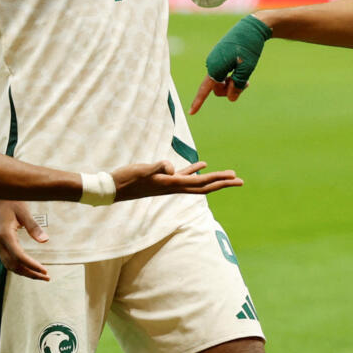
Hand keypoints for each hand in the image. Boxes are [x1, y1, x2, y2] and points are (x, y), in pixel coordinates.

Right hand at [0, 200, 50, 281]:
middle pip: (14, 265)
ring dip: (25, 273)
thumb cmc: (9, 203)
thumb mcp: (23, 211)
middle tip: (46, 277)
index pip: (18, 256)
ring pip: (10, 266)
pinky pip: (7, 261)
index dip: (32, 265)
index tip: (44, 270)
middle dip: (30, 273)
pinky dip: (19, 268)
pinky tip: (30, 269)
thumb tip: (45, 241)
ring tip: (40, 276)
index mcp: (5, 234)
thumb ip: (33, 227)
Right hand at [111, 160, 241, 200]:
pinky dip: (196, 170)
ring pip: (197, 182)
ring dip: (213, 178)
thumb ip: (156, 168)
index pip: (201, 183)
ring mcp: (169, 184)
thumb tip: (171, 166)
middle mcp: (173, 187)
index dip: (219, 179)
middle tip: (240, 180)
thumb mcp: (141, 171)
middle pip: (205, 186)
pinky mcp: (163, 180)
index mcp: (171, 184)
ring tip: (228, 174)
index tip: (234, 178)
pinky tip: (203, 164)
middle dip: (223, 183)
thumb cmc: (125, 179)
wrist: (112, 188)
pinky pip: (185, 175)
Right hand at [189, 14, 270, 113]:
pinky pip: (222, 74)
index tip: (191, 113)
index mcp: (216, 67)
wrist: (251, 28)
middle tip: (247, 84)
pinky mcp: (219, 58)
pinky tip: (242, 69)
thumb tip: (231, 98)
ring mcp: (214, 61)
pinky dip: (232, 77)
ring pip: (221, 82)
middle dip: (230, 90)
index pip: (205, 89)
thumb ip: (238, 85)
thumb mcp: (247, 69)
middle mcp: (211, 64)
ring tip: (246, 79)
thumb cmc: (249, 47)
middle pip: (217, 89)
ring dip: (233, 83)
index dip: (198, 102)